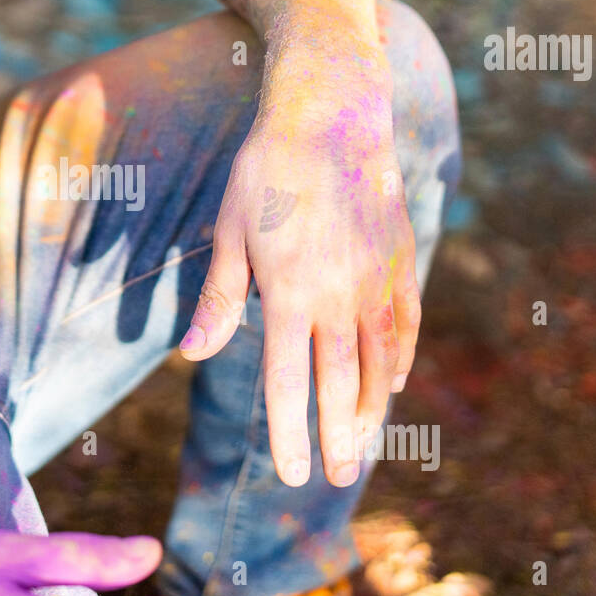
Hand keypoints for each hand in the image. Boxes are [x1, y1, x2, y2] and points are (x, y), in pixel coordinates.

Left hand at [180, 87, 418, 488]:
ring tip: (366, 443)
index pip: (289, 383)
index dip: (290, 434)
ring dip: (372, 407)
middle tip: (339, 479)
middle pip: (340, 384)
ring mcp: (376, 280)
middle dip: (339, 437)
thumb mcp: (230, 233)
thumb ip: (219, 299)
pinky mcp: (399, 260)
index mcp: (289, 294)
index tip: (294, 473)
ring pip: (380, 361)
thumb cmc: (266, 174)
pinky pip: (405, 322)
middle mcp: (339, 297)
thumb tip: (191, 355)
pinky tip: (397, 381)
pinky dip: (401, 357)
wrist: (330, 117)